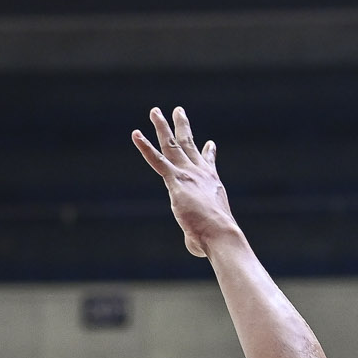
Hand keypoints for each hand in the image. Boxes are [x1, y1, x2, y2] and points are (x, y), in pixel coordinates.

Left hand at [132, 106, 240, 257]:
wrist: (221, 233)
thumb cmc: (214, 240)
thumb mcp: (206, 234)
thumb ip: (196, 236)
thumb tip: (196, 246)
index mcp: (212, 184)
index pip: (208, 164)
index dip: (207, 152)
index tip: (209, 143)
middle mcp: (201, 173)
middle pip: (189, 144)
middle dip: (182, 126)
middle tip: (178, 111)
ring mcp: (188, 174)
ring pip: (172, 145)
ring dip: (162, 126)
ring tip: (155, 111)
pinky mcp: (176, 180)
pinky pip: (157, 160)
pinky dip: (145, 146)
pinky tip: (136, 134)